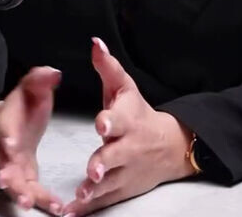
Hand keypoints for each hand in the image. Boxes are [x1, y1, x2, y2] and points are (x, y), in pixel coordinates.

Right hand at [0, 65, 66, 214]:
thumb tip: (54, 72)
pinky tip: (58, 209)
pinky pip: (31, 193)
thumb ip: (39, 79)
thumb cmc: (19, 109)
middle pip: (0, 162)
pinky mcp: (22, 181)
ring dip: (19, 193)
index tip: (10, 143)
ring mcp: (10, 167)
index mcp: (5, 122)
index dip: (6, 135)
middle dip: (4, 172)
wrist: (0, 129)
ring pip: (11, 183)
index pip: (2, 128)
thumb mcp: (29, 88)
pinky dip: (43, 202)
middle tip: (8, 182)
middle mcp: (3, 149)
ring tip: (28, 203)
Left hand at [61, 37, 195, 215]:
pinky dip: (89, 208)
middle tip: (91, 170)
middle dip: (104, 162)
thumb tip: (94, 42)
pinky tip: (71, 212)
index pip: (119, 119)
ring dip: (95, 191)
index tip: (101, 124)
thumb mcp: (125, 87)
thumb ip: (107, 67)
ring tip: (80, 197)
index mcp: (127, 120)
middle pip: (116, 155)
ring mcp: (126, 171)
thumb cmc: (139, 113)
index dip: (110, 121)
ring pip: (110, 183)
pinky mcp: (122, 188)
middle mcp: (128, 147)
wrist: (170, 146)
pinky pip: (105, 199)